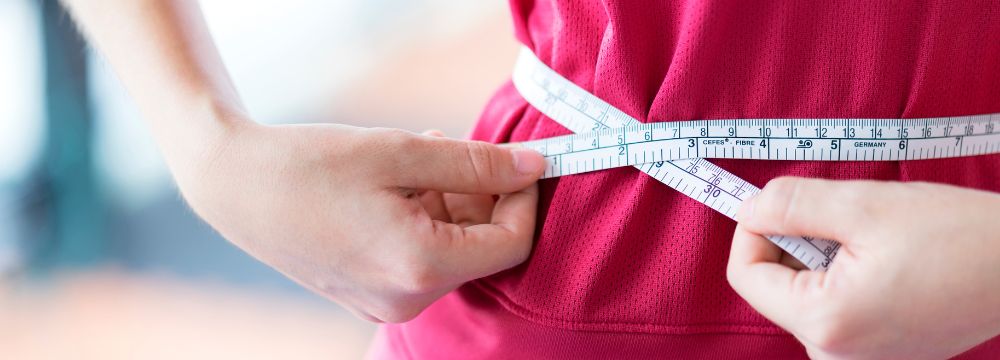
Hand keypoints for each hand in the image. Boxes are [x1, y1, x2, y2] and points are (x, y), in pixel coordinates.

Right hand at [178, 121, 544, 322]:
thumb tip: (533, 166)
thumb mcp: (401, 152)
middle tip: (451, 149)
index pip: (512, 243)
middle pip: (481, 249)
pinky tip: (398, 186)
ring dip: (451, 204)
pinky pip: (422, 260)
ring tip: (416, 160)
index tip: (521, 160)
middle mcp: (406, 300)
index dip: (524, 197)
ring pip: (452, 252)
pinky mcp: (369, 297)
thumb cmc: (309, 165)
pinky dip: (425, 221)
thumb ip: (476, 164)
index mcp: (419, 267)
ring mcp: (385, 304)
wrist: (234, 187)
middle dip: (481, 197)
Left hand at [727, 177, 999, 358]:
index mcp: (825, 323)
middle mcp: (834, 357)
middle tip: (840, 216)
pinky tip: (884, 260)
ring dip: (819, 257)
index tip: (776, 202)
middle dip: (793, 242)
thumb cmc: (959, 237)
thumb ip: (791, 205)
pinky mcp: (877, 354)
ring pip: (802, 294)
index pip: (745, 275)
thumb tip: (748, 209)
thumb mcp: (863, 206)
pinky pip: (833, 308)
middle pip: (773, 286)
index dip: (752, 230)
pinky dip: (842, 276)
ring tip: (871, 240)